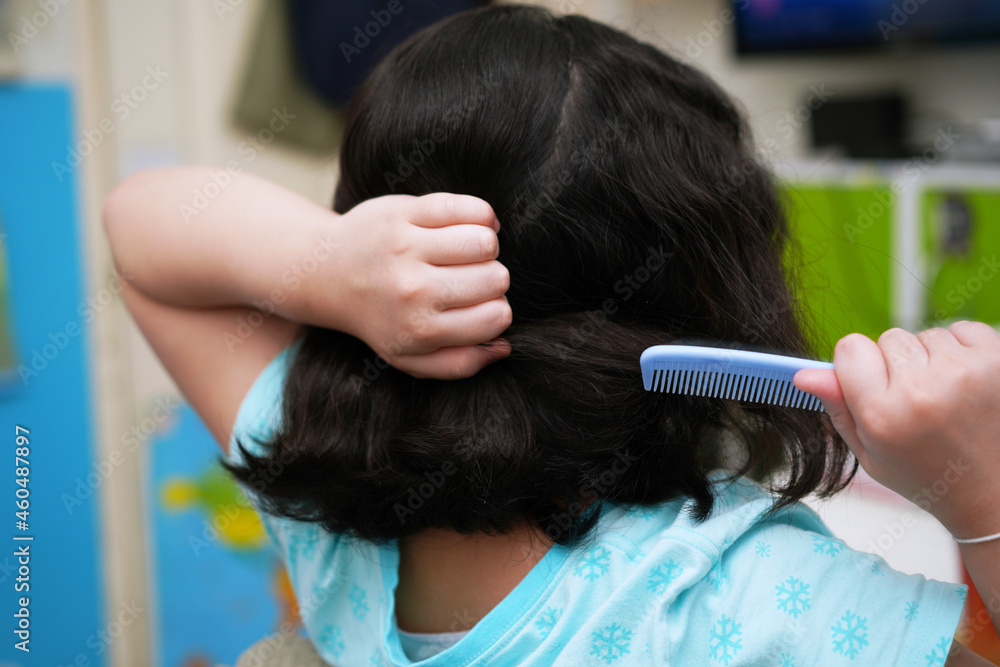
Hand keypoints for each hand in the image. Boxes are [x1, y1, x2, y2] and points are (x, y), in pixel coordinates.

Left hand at [333, 192, 511, 378]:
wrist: (328, 274)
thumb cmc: (380, 317)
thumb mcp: (410, 357)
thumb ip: (459, 364)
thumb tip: (503, 347)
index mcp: (421, 329)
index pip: (497, 316)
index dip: (496, 310)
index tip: (479, 305)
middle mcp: (413, 290)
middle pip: (496, 278)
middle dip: (492, 279)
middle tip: (470, 279)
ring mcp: (407, 247)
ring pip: (485, 241)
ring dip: (485, 246)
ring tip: (469, 252)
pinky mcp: (403, 213)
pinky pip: (466, 207)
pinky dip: (480, 215)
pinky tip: (468, 226)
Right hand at [794, 321, 999, 539]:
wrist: (993, 493)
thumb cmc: (928, 474)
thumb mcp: (869, 452)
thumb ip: (837, 408)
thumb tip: (804, 374)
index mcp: (882, 415)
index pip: (850, 348)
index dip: (858, 365)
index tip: (873, 385)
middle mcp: (921, 390)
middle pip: (888, 338)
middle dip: (896, 363)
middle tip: (916, 402)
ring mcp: (963, 373)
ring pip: (926, 334)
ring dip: (931, 358)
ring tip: (946, 397)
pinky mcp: (996, 360)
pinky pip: (962, 329)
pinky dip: (962, 350)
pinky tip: (967, 384)